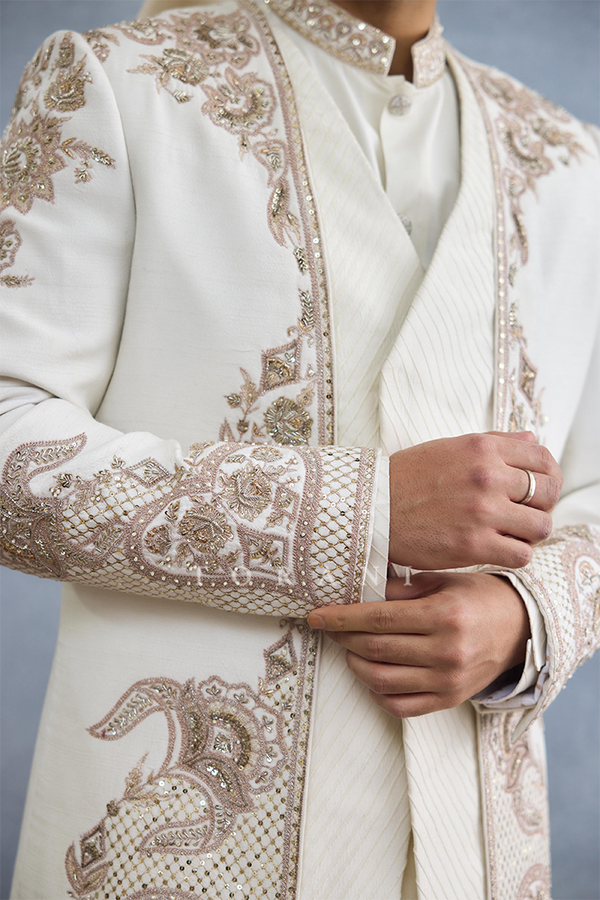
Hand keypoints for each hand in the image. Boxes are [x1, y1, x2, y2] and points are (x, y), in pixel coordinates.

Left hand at [307, 572, 530, 718]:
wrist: (520, 629)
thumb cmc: (477, 597)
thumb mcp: (443, 581)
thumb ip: (401, 587)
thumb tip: (357, 588)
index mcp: (444, 615)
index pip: (378, 618)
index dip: (341, 618)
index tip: (317, 615)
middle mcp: (446, 651)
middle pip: (375, 648)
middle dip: (342, 637)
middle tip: (328, 627)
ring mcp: (448, 681)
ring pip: (381, 680)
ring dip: (355, 664)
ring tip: (350, 648)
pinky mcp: (449, 700)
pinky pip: (400, 706)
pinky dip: (377, 692)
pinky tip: (372, 673)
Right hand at [389, 431, 561, 569]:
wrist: (372, 508)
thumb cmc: (408, 478)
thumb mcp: (450, 447)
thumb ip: (495, 442)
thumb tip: (532, 440)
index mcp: (483, 448)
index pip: (543, 459)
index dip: (548, 476)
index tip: (538, 488)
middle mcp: (488, 477)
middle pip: (549, 493)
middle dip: (542, 506)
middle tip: (524, 514)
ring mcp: (483, 512)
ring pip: (541, 526)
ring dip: (530, 532)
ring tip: (510, 532)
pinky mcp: (474, 545)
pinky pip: (522, 554)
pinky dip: (515, 553)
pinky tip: (498, 548)